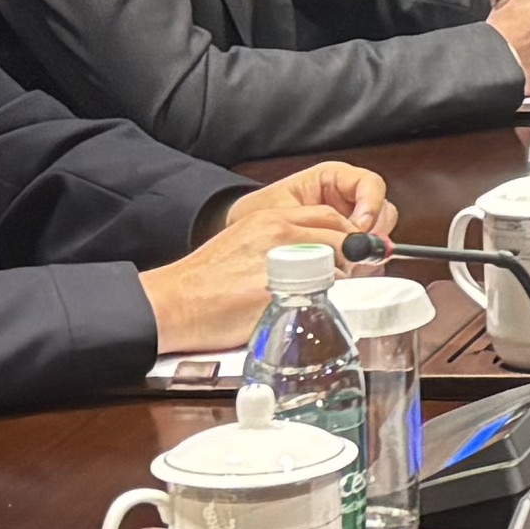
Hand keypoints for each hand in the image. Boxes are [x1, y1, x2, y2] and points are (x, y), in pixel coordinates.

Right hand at [142, 167, 390, 354]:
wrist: (174, 301)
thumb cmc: (205, 281)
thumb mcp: (245, 244)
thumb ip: (282, 245)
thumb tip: (320, 259)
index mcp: (271, 218)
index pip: (330, 216)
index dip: (349, 236)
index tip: (354, 253)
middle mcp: (280, 233)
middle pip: (342, 238)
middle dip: (355, 258)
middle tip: (353, 278)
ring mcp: (281, 262)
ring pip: (339, 266)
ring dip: (344, 283)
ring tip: (330, 298)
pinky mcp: (279, 293)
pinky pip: (323, 296)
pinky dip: (330, 304)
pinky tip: (317, 312)